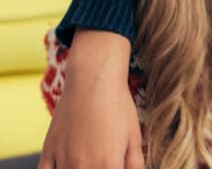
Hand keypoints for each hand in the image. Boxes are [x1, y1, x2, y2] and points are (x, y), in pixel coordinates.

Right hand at [39, 30, 142, 168]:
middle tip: (104, 160)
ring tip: (91, 160)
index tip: (116, 165)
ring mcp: (63, 160)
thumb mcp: (135, 137)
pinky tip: (68, 166)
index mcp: (108, 165)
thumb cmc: (118, 107)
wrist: (92, 80)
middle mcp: (83, 167)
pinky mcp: (48, 151)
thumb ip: (135, 165)